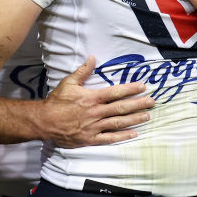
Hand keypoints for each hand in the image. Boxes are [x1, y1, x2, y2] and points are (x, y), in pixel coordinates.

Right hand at [34, 56, 153, 146]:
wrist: (44, 121)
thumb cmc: (56, 101)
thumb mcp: (68, 83)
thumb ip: (83, 71)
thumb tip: (93, 57)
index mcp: (92, 98)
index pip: (115, 92)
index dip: (130, 89)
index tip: (143, 86)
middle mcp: (96, 112)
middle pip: (121, 108)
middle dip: (138, 104)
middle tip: (152, 101)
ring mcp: (94, 127)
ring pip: (118, 123)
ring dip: (134, 119)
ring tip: (147, 116)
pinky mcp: (90, 138)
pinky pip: (109, 138)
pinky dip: (123, 137)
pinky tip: (134, 134)